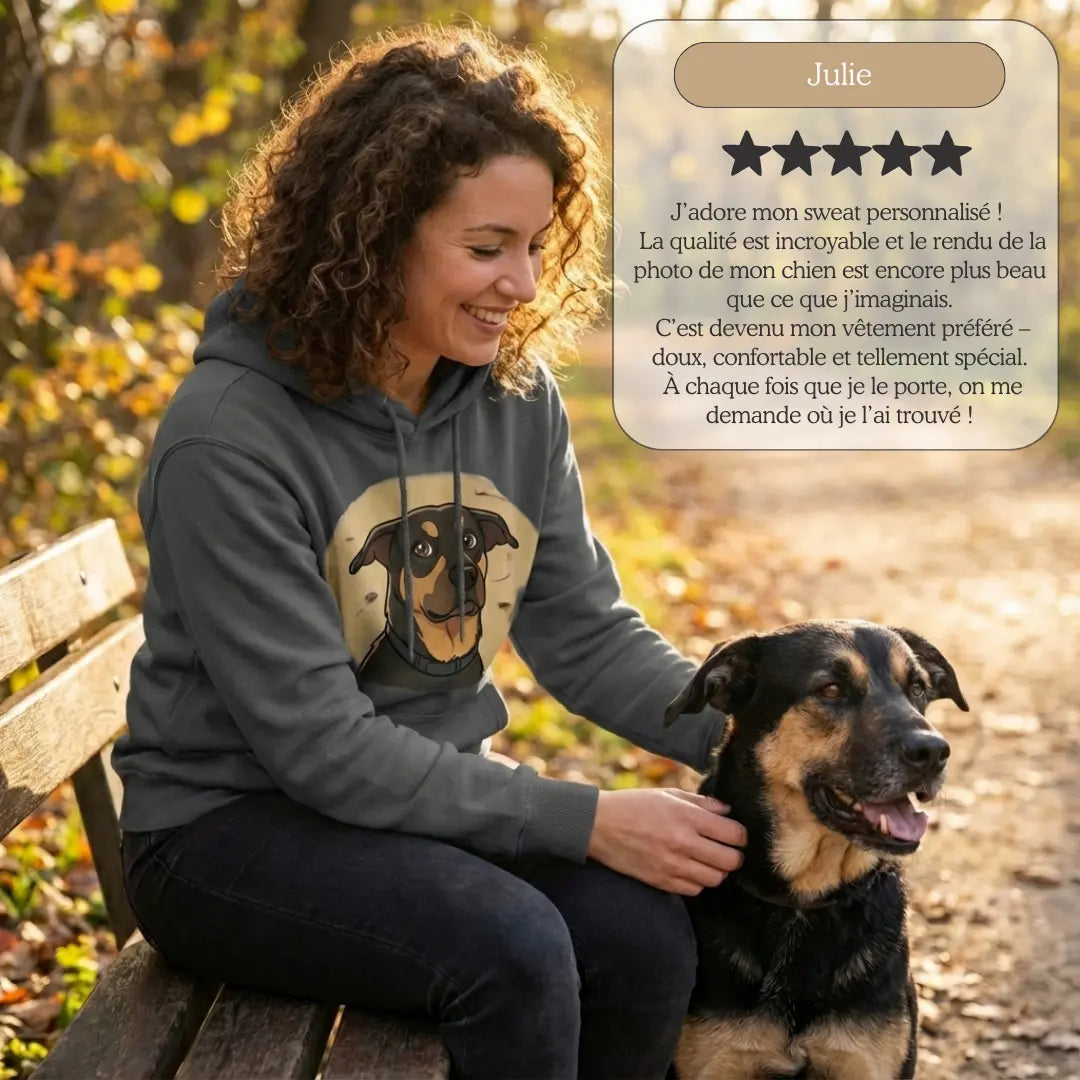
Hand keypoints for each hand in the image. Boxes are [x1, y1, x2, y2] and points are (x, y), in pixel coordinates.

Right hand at [586, 788, 746, 895]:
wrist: (599, 825)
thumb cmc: (634, 805)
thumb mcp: (667, 795)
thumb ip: (701, 803)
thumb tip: (728, 813)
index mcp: (687, 816)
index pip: (734, 834)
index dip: (740, 835)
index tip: (735, 834)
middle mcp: (683, 842)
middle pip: (730, 861)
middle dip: (734, 855)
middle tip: (726, 849)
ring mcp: (672, 865)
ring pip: (715, 879)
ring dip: (717, 870)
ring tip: (708, 859)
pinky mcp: (662, 881)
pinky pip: (695, 889)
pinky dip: (698, 881)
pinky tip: (690, 869)